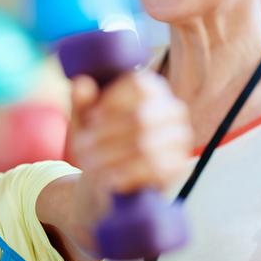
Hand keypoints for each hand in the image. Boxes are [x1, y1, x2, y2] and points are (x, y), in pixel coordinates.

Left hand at [69, 70, 192, 193]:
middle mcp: (173, 110)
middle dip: (105, 135)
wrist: (110, 176)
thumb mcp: (84, 121)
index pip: (138, 85)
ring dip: (111, 157)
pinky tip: (110, 178)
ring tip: (90, 164)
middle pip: (140, 118)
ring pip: (145, 145)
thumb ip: (82, 102)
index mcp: (152, 90)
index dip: (111, 102)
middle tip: (82, 148)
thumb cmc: (97, 139)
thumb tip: (81, 83)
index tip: (91, 119)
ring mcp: (179, 138)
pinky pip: (154, 169)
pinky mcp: (178, 166)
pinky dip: (126, 174)